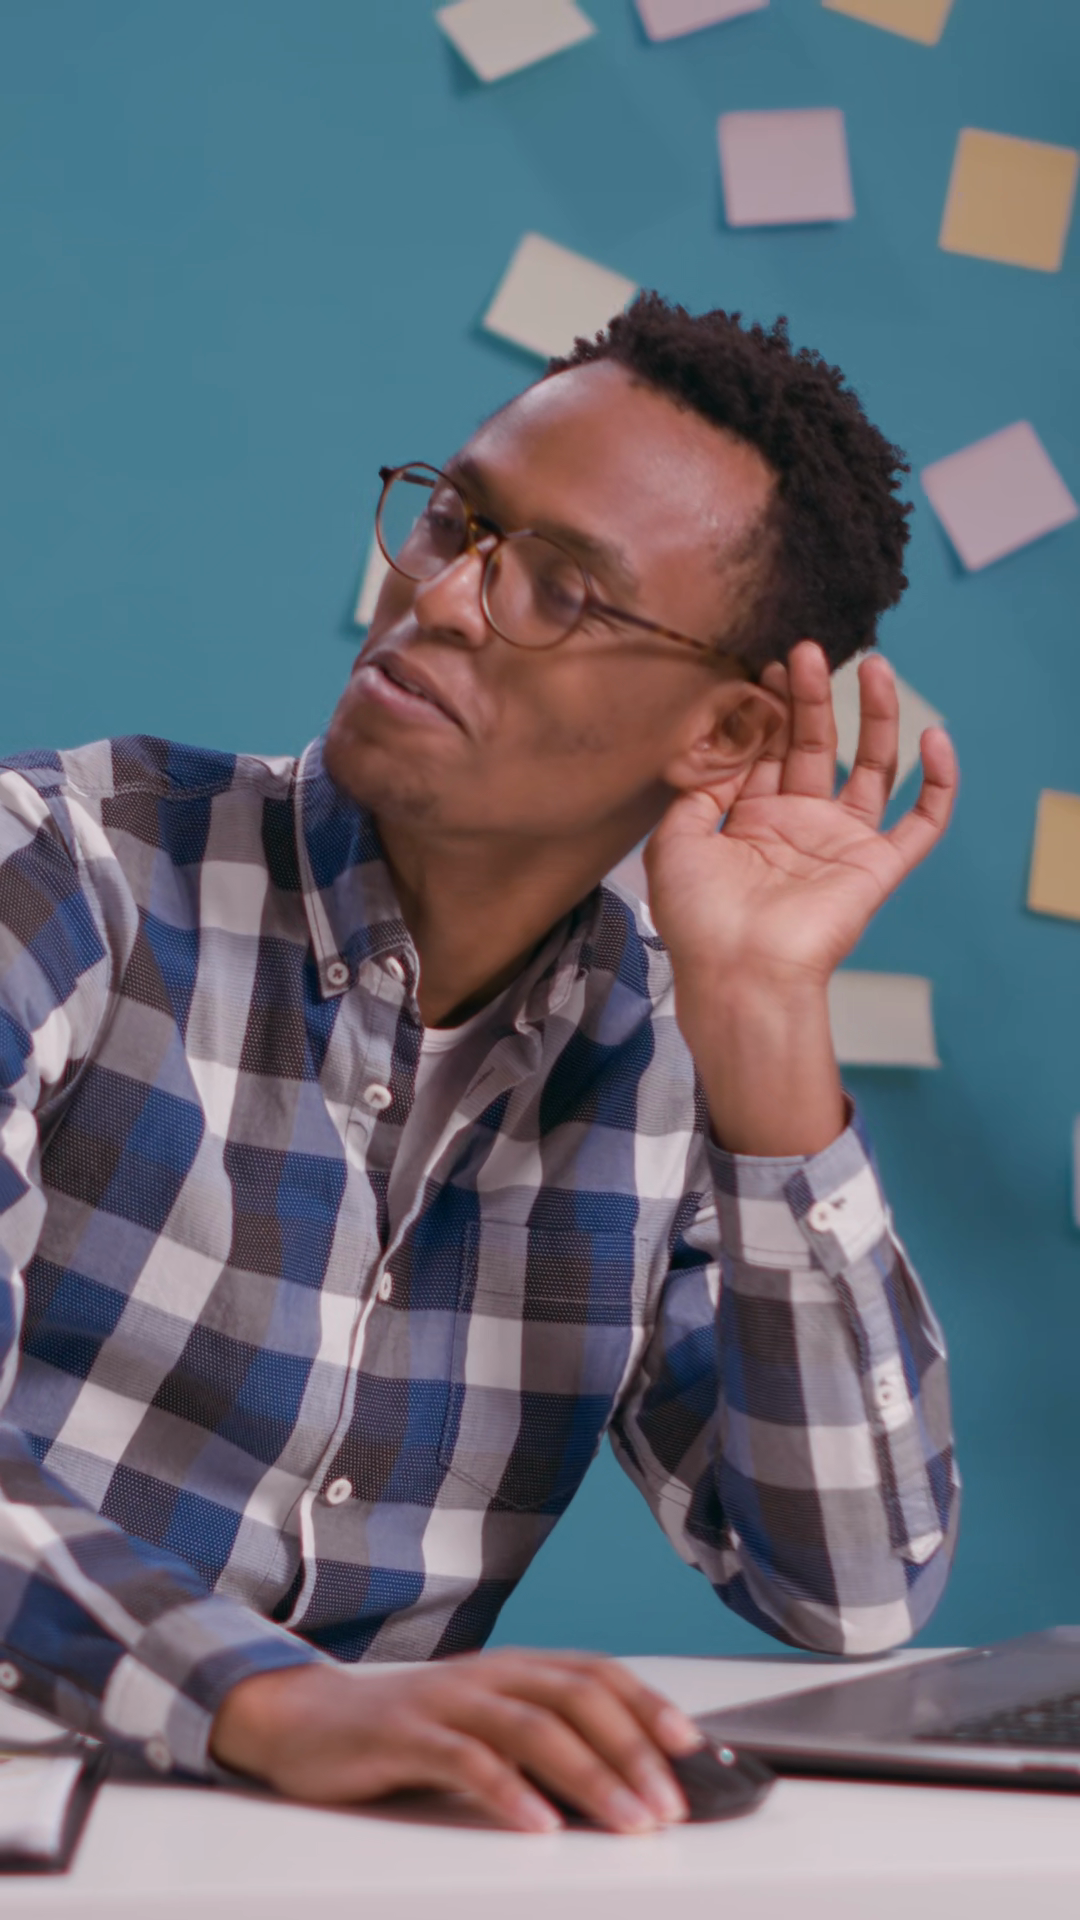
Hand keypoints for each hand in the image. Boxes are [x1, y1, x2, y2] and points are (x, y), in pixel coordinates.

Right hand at [210, 1647, 703, 1833]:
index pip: (597, 1673)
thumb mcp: (484, 1726)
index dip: (650, 1706)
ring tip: (630, 1821)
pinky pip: (466, 1759)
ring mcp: (446, 1699)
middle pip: (577, 1698)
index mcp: (513, 1667)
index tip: (696, 1748)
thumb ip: (541, 1741)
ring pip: (532, 1727)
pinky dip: (509, 1792)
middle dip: (634, 1751)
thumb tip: (627, 1784)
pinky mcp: (405, 1734)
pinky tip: (539, 1825)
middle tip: (673, 1803)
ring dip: (590, 1775)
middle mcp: (488, 1673)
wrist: (306, 1721)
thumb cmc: (408, 1729)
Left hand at [645, 642, 956, 1156]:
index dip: (770, 708)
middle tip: (807, 649)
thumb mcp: (676, 841)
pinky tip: (935, 737)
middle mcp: (800, 825)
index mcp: (752, 819)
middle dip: (814, 697)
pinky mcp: (878, 866)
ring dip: (877, 717)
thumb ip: (696, 789)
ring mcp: (842, 843)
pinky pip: (921, 822)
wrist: (738, 973)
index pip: (769, 750)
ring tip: (874, 666)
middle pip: (818, 745)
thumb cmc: (699, 918)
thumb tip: (719, 748)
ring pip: (873, 767)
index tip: (764, 667)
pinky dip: (937, 781)